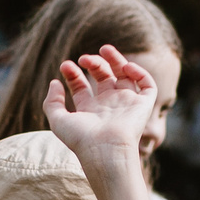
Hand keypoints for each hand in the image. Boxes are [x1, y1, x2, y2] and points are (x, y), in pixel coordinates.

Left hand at [43, 46, 156, 169]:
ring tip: (104, 49)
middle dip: (93, 63)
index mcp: (90, 112)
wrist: (105, 150)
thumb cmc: (81, 139)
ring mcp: (126, 105)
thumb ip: (51, 101)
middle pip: (102, 78)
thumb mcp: (58, 120)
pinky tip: (126, 67)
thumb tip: (55, 81)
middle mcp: (109, 107)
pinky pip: (147, 85)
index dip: (73, 74)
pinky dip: (140, 72)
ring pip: (125, 76)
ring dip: (116, 59)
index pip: (81, 88)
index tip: (65, 66)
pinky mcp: (143, 105)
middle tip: (83, 58)